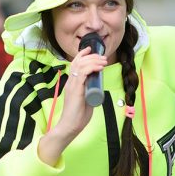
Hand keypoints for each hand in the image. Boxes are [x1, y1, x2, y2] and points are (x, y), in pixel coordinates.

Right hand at [36, 46, 107, 165]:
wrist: (70, 126)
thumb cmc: (78, 116)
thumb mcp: (86, 100)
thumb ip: (89, 93)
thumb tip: (97, 89)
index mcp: (72, 83)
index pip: (75, 64)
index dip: (82, 54)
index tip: (91, 50)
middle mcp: (70, 82)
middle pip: (78, 62)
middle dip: (92, 56)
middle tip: (103, 57)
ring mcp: (72, 85)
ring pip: (81, 65)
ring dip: (94, 61)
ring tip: (104, 61)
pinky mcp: (75, 90)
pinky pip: (82, 74)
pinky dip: (92, 68)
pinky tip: (99, 67)